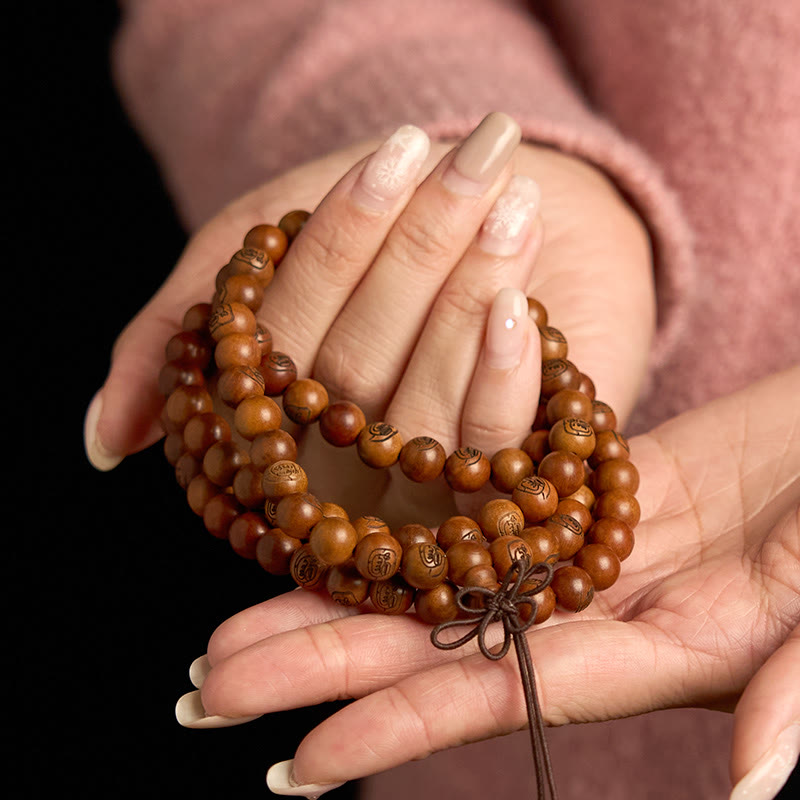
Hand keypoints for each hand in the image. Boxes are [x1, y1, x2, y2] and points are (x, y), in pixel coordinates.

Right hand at [84, 112, 653, 499]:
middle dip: (415, 256)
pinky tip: (519, 303)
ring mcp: (419, 476)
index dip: (334, 250)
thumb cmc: (368, 219)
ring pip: (421, 410)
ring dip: (467, 294)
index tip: (386, 162)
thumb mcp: (252, 247)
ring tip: (511, 198)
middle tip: (470, 164)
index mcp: (271, 413)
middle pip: (354, 374)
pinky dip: (502, 371)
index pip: (279, 342)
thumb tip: (106, 440)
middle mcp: (339, 456)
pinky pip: (490, 444)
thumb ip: (174, 334)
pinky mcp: (497, 478)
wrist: (482, 203)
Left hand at [180, 367, 798, 796]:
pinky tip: (350, 529)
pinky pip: (488, 503)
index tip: (300, 762)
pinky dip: (419, 519)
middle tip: (208, 689)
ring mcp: (593, 546)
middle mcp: (605, 607)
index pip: (502, 693)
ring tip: (238, 623)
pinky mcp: (595, 484)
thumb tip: (758, 784)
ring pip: (448, 575)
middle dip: (324, 666)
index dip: (401, 728)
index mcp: (656, 647)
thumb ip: (799, 685)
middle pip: (442, 642)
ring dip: (345, 597)